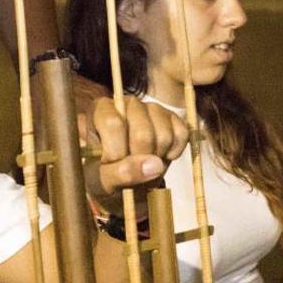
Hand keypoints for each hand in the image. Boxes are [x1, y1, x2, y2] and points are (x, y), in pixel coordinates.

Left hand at [82, 94, 188, 215]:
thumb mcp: (100, 179)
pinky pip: (181, 135)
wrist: (119, 174)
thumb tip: (154, 165)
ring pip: (164, 135)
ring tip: (142, 165)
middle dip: (139, 160)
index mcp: (101, 110)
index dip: (116, 152)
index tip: (112, 166)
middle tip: (130, 169)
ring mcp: (151, 108)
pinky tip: (158, 157)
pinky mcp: (171, 117)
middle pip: (143, 134)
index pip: (114, 124)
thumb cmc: (101, 174)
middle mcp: (127, 103)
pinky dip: (173, 154)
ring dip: (156, 159)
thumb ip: (120, 172)